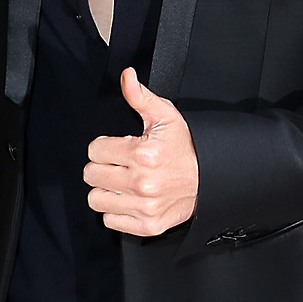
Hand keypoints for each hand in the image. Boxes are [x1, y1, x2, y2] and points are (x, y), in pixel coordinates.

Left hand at [84, 67, 198, 236]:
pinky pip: (110, 221)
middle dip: (102, 167)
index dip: (104, 147)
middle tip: (117, 165)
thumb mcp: (166, 117)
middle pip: (91, 174)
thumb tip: (127, 76)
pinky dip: (116, 212)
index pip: (95, 150)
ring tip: (120, 183)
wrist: (212, 178)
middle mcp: (142, 182)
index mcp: (143, 153)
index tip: (117, 148)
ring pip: (96, 199)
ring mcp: (144, 207)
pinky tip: (128, 200)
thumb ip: (140, 97)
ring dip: (105, 190)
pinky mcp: (148, 225)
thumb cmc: (186, 148)